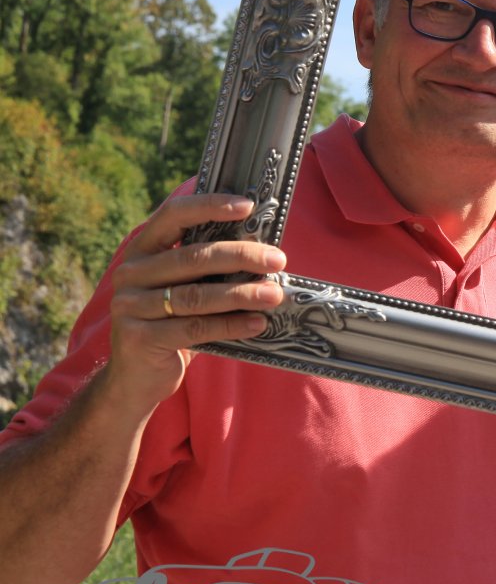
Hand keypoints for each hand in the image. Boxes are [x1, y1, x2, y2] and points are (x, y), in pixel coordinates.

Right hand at [105, 193, 286, 415]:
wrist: (136, 377)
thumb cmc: (173, 322)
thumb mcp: (185, 288)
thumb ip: (210, 269)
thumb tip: (266, 251)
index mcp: (143, 250)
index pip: (173, 215)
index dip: (209, 206)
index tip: (247, 205)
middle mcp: (130, 273)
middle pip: (192, 257)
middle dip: (241, 256)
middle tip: (278, 260)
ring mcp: (130, 306)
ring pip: (195, 295)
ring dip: (241, 294)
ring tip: (274, 294)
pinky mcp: (139, 338)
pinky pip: (194, 328)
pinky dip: (230, 324)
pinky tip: (258, 323)